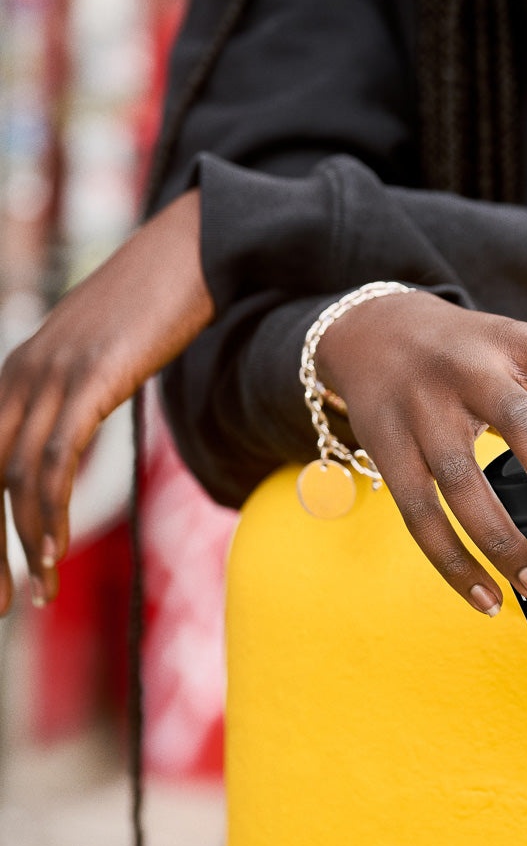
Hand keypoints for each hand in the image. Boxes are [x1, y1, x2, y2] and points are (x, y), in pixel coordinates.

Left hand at [0, 189, 212, 611]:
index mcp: (13, 376)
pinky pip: (58, 459)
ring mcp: (51, 375)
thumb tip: (67, 450)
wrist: (191, 252)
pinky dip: (50, 512)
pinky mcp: (89, 378)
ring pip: (16, 477)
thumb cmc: (153, 309)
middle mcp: (17, 375)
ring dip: (24, 544)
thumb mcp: (96, 362)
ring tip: (40, 593)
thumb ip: (70, 404)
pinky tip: (55, 552)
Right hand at [317, 291, 526, 615]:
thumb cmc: (466, 350)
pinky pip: (420, 516)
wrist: (366, 326)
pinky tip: (489, 601)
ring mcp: (423, 407)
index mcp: (522, 344)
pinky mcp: (385, 443)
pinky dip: (455, 565)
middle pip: (525, 429)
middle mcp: (472, 370)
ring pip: (464, 484)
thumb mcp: (517, 351)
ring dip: (506, 543)